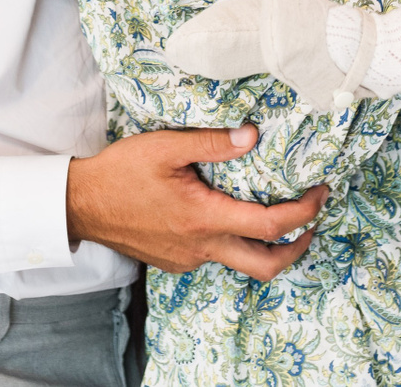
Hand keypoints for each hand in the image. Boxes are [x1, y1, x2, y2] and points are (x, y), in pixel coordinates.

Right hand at [66, 126, 328, 280]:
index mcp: (204, 219)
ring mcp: (188, 259)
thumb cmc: (120, 172)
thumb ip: (213, 142)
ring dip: (267, 246)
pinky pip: (216, 257)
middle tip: (312, 220)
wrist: (81, 204)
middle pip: (266, 266)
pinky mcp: (176, 261)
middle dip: (299, 247)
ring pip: (241, 263)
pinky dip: (235, 241)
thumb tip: (253, 135)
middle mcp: (201, 247)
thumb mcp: (166, 146)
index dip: (304, 211)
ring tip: (279, 217)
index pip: (271, 225)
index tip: (319, 191)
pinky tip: (230, 215)